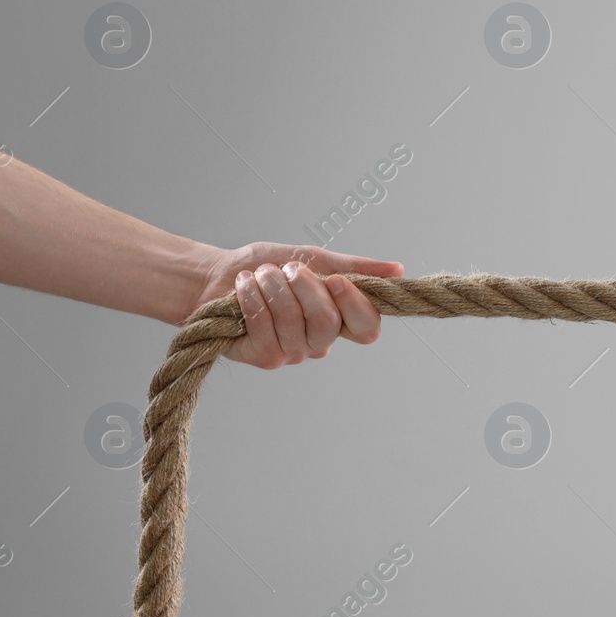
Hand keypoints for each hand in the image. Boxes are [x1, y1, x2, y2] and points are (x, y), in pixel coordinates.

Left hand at [188, 242, 404, 368]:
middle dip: (305, 288)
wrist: (217, 276)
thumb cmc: (268, 267)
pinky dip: (252, 298)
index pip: (368, 328)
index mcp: (340, 319)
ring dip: (273, 287)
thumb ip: (355, 267)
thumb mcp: (315, 259)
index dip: (356, 305)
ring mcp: (293, 352)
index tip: (335, 279)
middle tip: (288, 268)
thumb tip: (398, 270)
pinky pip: (265, 327)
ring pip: (293, 322)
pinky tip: (244, 286)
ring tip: (260, 274)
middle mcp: (320, 341)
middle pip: (329, 323)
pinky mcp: (264, 357)